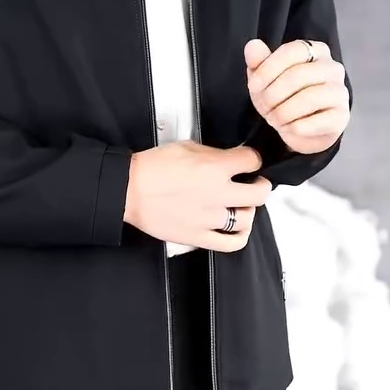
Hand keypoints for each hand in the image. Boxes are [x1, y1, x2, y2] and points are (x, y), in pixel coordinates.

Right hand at [124, 140, 271, 252]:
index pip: (253, 161)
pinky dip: (241, 236)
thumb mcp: (186, 147)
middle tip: (255, 183)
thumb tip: (229, 159)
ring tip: (241, 205)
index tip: (249, 162)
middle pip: (259, 193)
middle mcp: (217, 193)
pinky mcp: (199, 236)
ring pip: (248, 218)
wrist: (129, 190)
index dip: (253, 159)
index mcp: (215, 168)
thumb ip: (214, 154)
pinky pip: (232, 243)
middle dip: (261, 185)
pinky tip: (238, 228)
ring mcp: (210, 218)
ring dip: (248, 210)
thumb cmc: (152, 168)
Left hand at [245, 39, 349, 153]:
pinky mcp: (341, 116)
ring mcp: (340, 92)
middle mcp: (332, 68)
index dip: (268, 68)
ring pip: (308, 98)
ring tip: (274, 120)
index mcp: (315, 51)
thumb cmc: (283, 98)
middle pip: (298, 75)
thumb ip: (258, 62)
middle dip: (273, 95)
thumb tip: (252, 45)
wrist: (300, 130)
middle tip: (264, 109)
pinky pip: (316, 122)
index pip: (292, 51)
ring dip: (283, 112)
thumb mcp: (265, 80)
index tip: (253, 86)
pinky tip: (289, 128)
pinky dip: (295, 127)